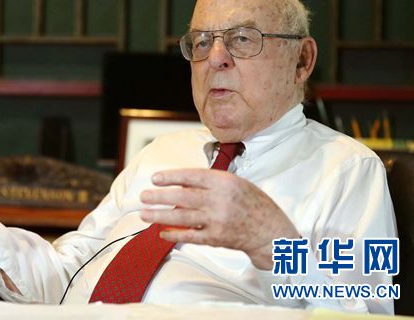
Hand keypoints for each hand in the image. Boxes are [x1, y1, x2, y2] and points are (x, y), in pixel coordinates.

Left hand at [139, 168, 299, 269]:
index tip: (156, 178)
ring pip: (182, 217)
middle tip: (144, 196)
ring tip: (144, 214)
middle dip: (159, 197)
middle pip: (182, 197)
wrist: (270, 230)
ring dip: (160, 216)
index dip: (171, 177)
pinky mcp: (215, 238)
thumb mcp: (234, 183)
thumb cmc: (252, 203)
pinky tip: (162, 231)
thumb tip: (181, 185)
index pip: (192, 176)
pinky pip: (190, 235)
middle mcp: (219, 201)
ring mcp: (217, 220)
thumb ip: (210, 182)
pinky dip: (174, 234)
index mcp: (224, 183)